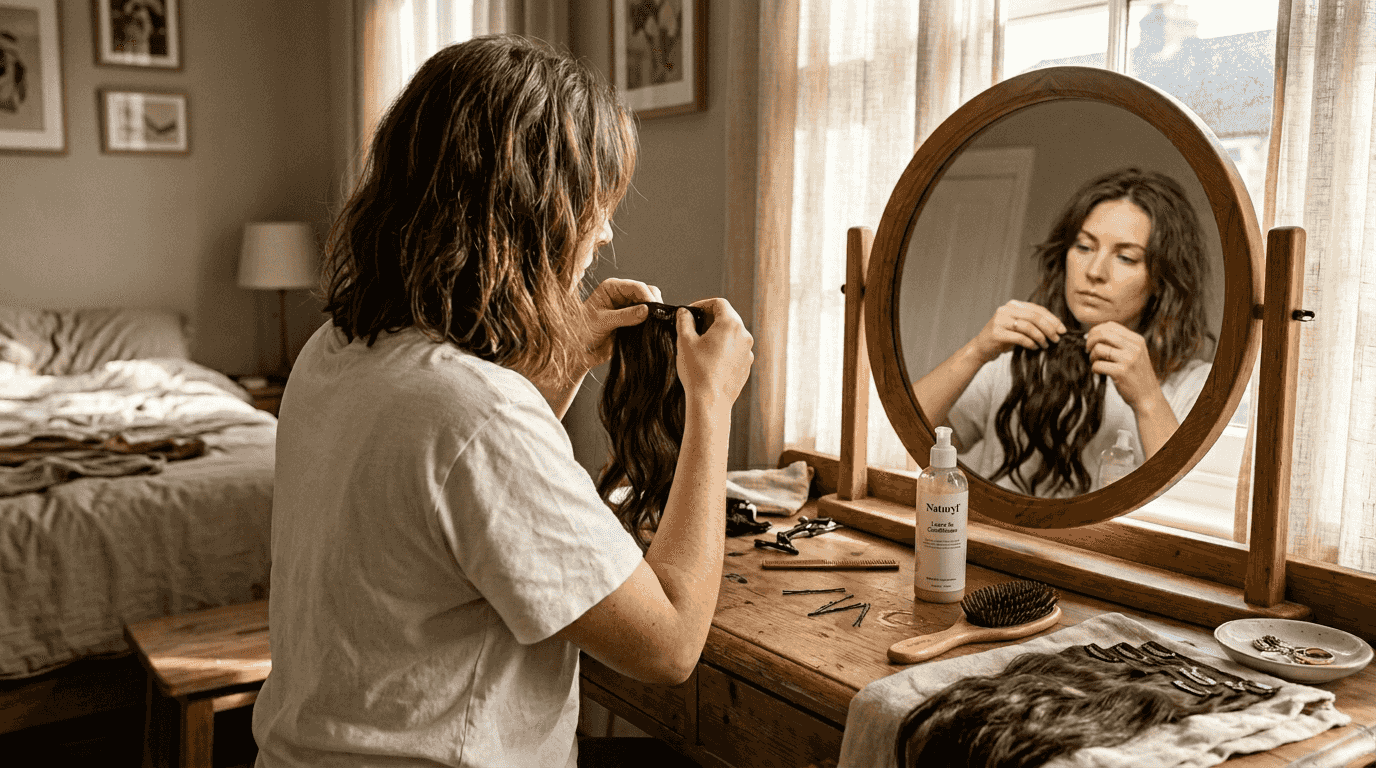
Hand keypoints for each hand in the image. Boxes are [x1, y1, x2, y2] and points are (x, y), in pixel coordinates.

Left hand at [581, 278, 662, 367]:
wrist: (580, 351)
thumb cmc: (583, 332)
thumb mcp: (602, 321)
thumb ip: (624, 316)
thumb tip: (646, 311)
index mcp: (611, 288)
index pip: (636, 286)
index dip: (647, 296)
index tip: (654, 309)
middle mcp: (622, 295)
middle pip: (647, 293)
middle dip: (653, 304)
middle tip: (657, 318)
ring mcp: (628, 308)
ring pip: (650, 306)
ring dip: (654, 314)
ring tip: (654, 325)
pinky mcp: (633, 321)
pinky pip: (648, 320)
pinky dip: (652, 323)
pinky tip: (652, 330)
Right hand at [675, 298, 753, 412]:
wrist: (710, 401)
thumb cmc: (697, 371)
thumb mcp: (684, 341)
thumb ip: (684, 321)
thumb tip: (684, 313)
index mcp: (731, 324)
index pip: (719, 303)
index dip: (703, 304)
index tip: (691, 313)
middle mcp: (744, 335)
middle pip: (728, 317)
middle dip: (710, 319)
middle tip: (694, 327)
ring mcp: (747, 352)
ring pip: (732, 335)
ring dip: (718, 335)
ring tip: (700, 346)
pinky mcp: (746, 366)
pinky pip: (735, 350)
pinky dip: (724, 349)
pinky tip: (710, 360)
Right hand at [971, 300, 1066, 362]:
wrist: (981, 348)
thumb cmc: (1003, 338)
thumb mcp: (1018, 326)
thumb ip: (1032, 322)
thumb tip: (1057, 327)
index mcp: (1013, 305)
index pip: (1038, 309)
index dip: (1052, 319)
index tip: (1062, 330)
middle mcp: (1006, 310)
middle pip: (1034, 316)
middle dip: (1049, 328)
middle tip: (1057, 339)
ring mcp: (1000, 320)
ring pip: (1028, 326)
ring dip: (1041, 337)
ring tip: (1046, 345)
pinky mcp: (997, 333)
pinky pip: (1020, 337)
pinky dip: (1030, 343)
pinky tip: (1034, 348)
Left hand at [1085, 322, 1160, 408]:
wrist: (1148, 396)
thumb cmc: (1136, 375)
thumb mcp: (1135, 354)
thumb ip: (1120, 343)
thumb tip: (1094, 334)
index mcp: (1137, 340)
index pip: (1111, 326)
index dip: (1097, 330)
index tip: (1091, 339)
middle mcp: (1134, 348)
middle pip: (1103, 334)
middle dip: (1090, 341)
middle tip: (1088, 350)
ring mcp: (1128, 359)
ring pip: (1098, 348)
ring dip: (1092, 356)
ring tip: (1096, 362)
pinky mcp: (1121, 372)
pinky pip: (1097, 365)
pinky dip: (1094, 368)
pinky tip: (1099, 372)